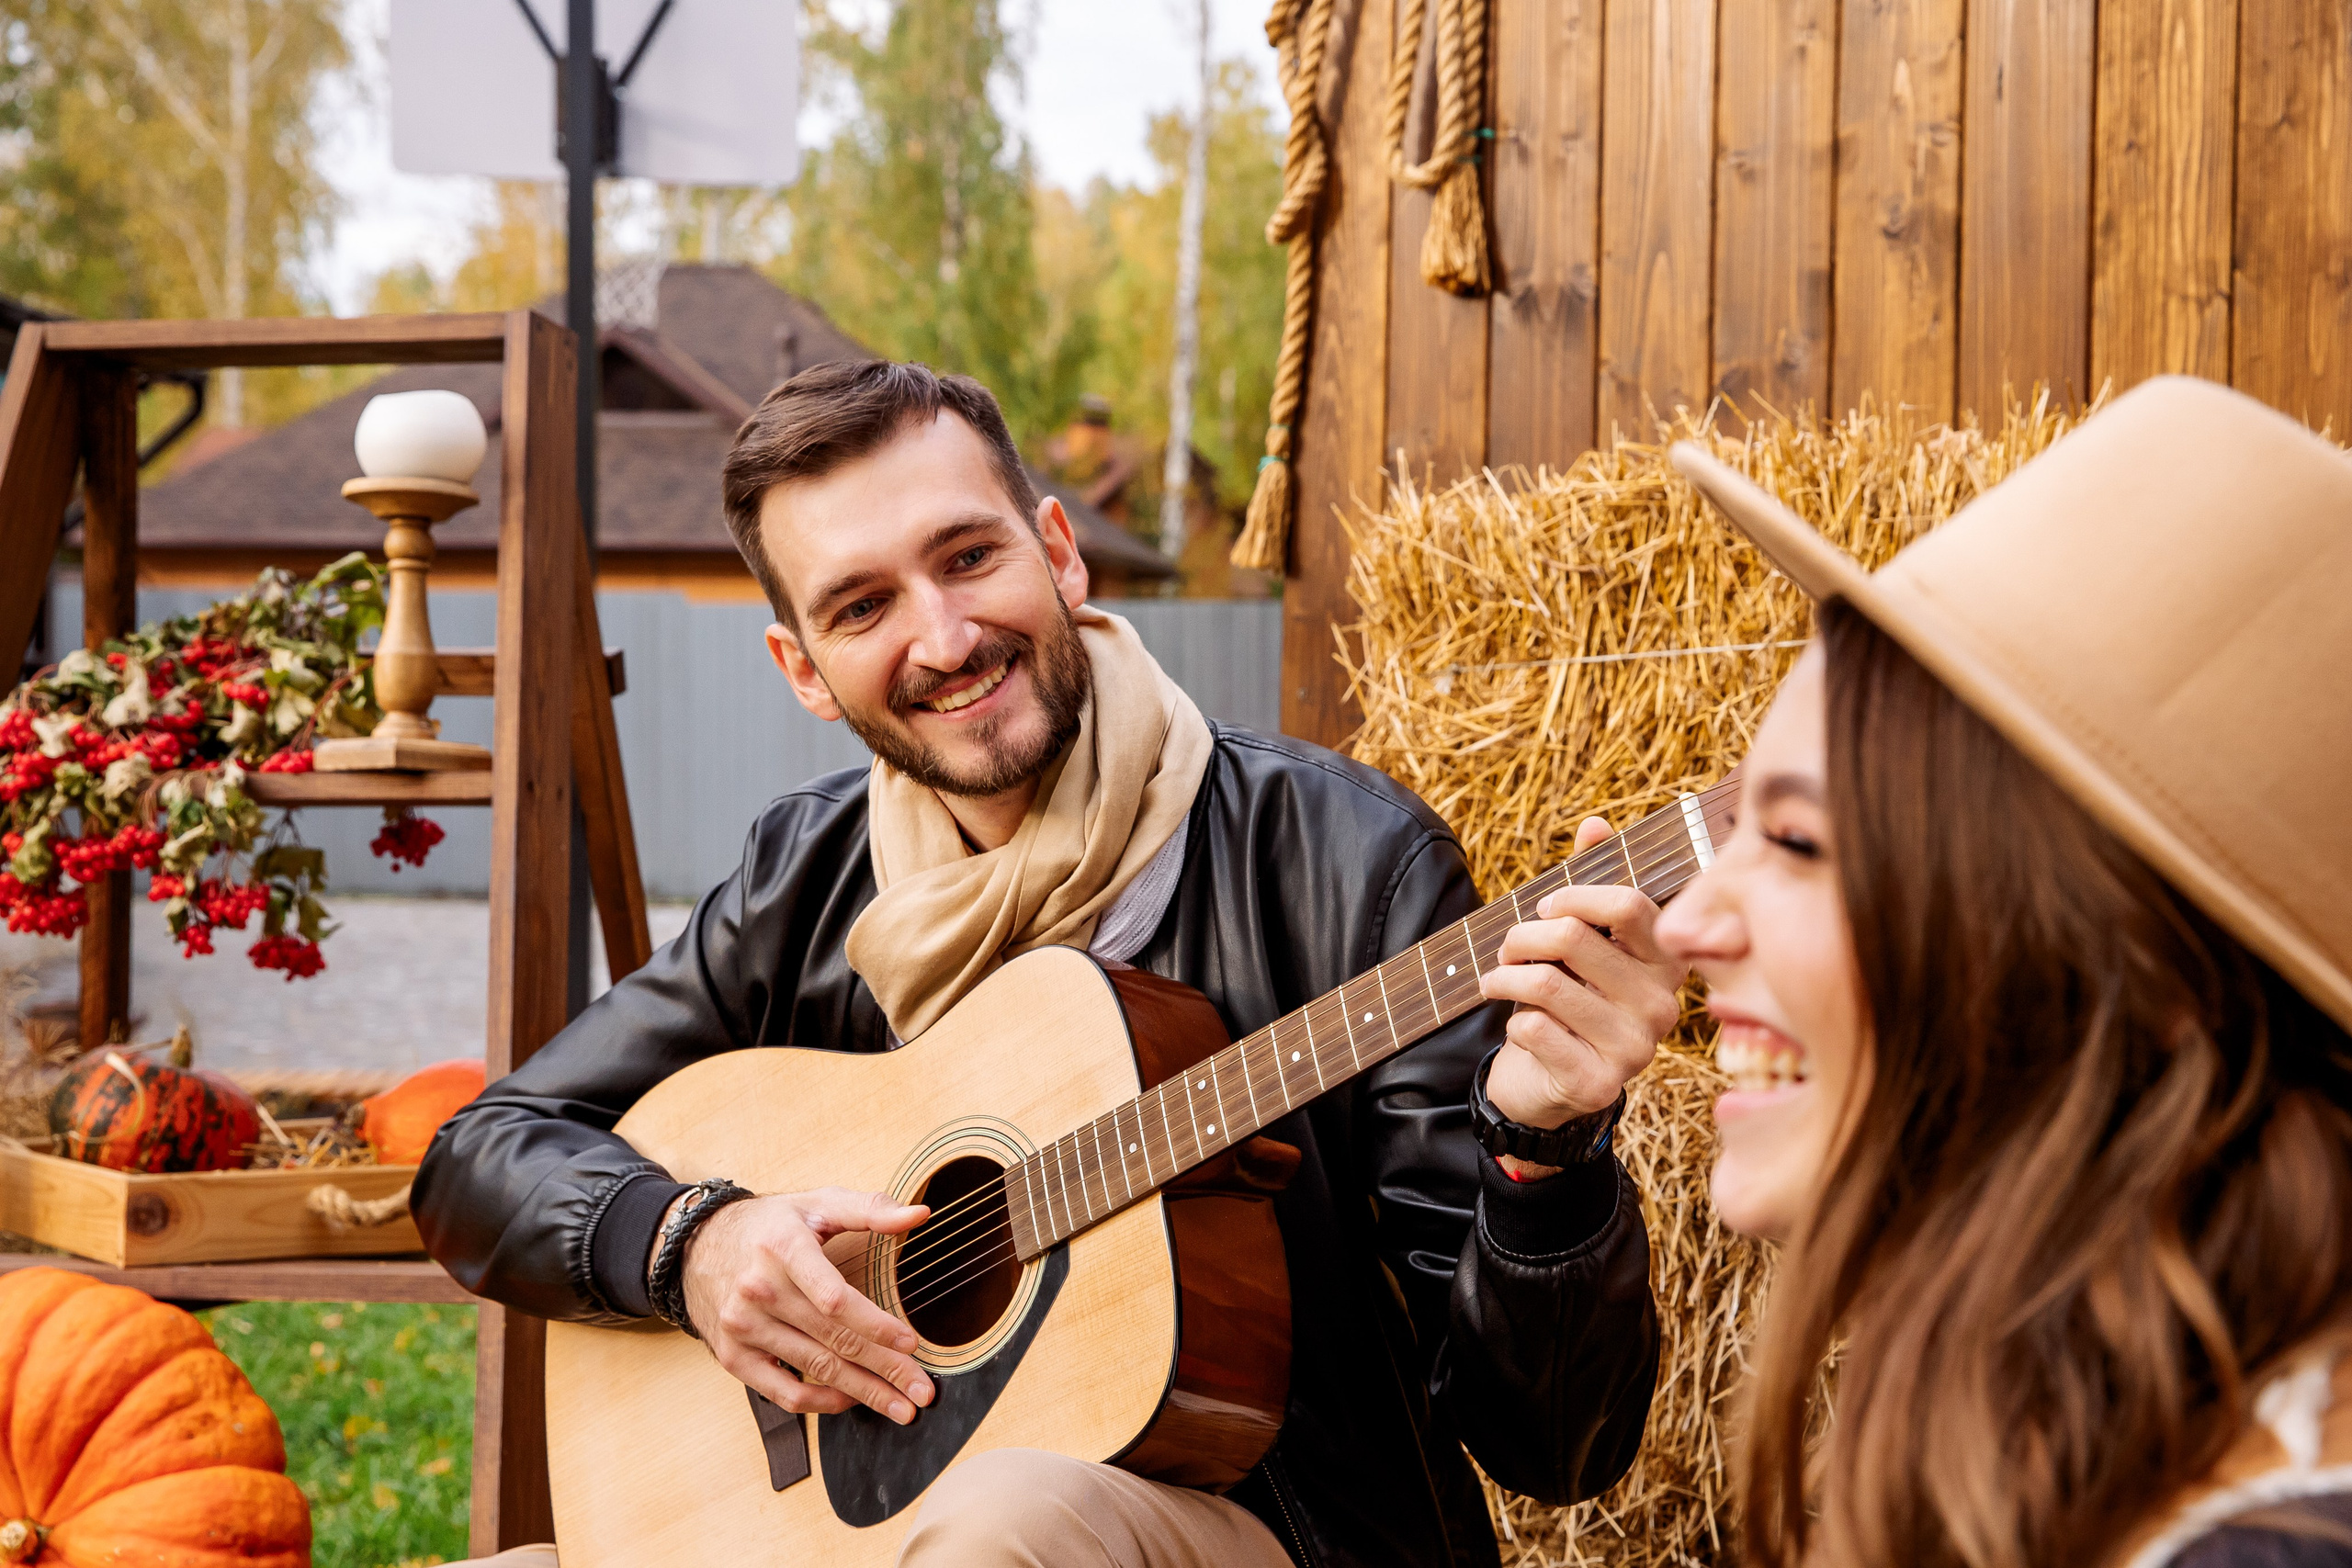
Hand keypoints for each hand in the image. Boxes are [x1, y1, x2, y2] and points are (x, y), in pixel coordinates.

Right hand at [675, 1188, 937, 1423]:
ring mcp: (743, 1329)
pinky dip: (821, 1403)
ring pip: (815, 1370)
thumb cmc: (769, 1226)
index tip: (911, 1343)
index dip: (876, 1324)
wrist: (696, 1245)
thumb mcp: (816, 1203)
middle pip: (833, 1340)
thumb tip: (920, 1215)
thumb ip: (870, 1209)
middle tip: (922, 1392)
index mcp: (784, 1249)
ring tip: (901, 1407)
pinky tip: (852, 1401)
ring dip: (863, 1393)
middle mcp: (759, 1292)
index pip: (834, 1298)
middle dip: (885, 1370)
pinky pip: (783, 1393)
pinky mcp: (733, 1357)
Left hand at [1477, 816, 1685, 1132]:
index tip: (1543, 907)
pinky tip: (1518, 1026)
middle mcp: (1663, 1005)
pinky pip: (1534, 1029)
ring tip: (1495, 981)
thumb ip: (1591, 882)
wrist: (1549, 1083)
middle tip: (1506, 948)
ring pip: (1547, 983)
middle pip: (1574, 938)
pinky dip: (1512, 1021)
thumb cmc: (1569, 999)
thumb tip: (1594, 825)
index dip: (1572, 895)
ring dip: (1504, 978)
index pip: (1628, 905)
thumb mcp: (1581, 941)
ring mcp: (1635, 1048)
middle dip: (1522, 936)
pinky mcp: (1598, 1083)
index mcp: (1668, 962)